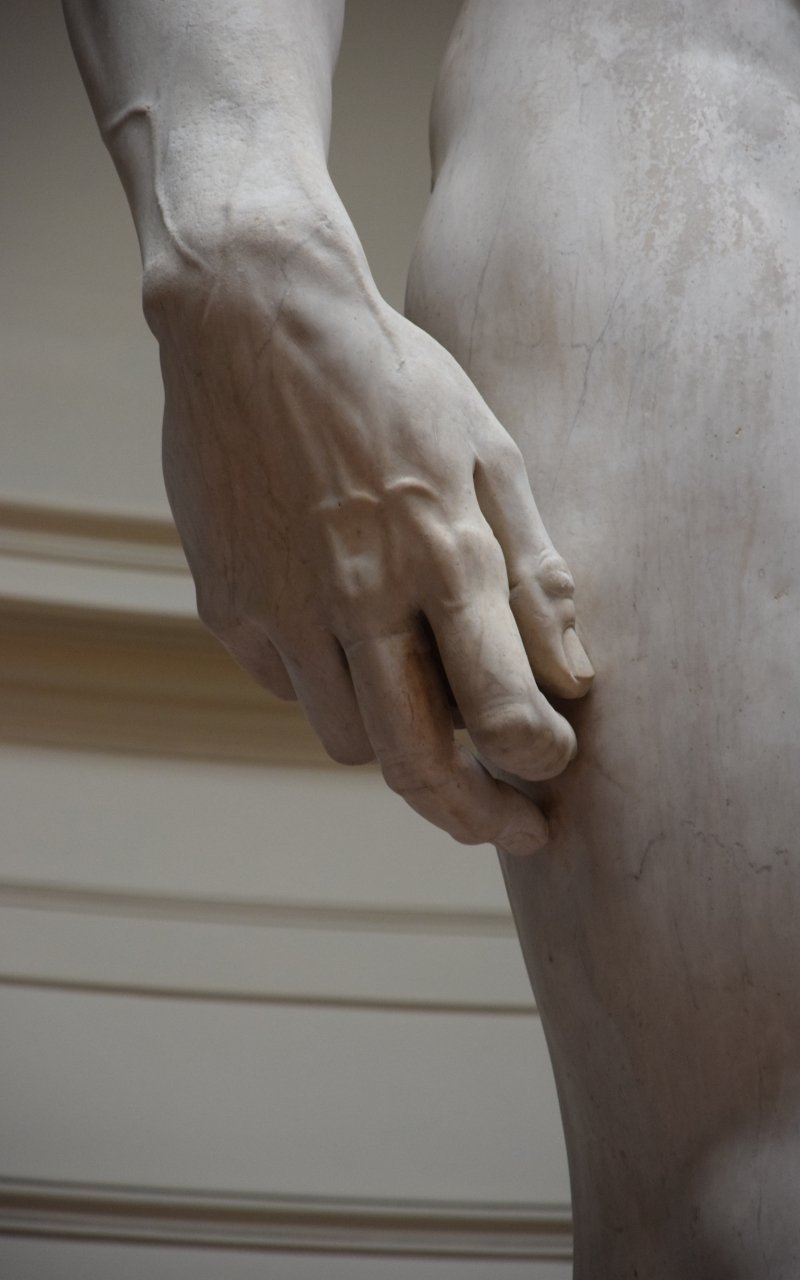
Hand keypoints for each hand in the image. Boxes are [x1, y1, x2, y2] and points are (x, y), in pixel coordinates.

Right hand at [149, 218, 592, 854]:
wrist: (253, 320)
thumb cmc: (390, 380)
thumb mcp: (489, 450)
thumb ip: (534, 570)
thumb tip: (573, 677)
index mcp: (440, 551)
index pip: (503, 708)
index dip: (540, 761)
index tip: (554, 766)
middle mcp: (359, 593)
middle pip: (415, 763)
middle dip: (474, 816)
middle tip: (510, 829)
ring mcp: (280, 605)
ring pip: (347, 739)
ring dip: (394, 742)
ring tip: (422, 703)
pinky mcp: (227, 602)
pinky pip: (287, 685)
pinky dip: (326, 682)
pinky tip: (343, 632)